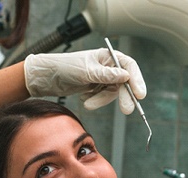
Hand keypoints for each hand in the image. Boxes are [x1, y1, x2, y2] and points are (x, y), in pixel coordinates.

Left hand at [24, 49, 145, 114]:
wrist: (47, 77)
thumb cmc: (65, 68)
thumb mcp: (87, 72)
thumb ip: (106, 75)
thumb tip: (126, 76)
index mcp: (107, 56)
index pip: (128, 66)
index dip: (136, 80)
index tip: (140, 94)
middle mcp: (107, 66)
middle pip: (123, 82)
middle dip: (124, 96)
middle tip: (127, 110)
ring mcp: (101, 78)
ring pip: (111, 93)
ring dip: (100, 101)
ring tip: (86, 104)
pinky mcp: (94, 88)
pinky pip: (100, 98)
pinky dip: (94, 101)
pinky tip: (83, 98)